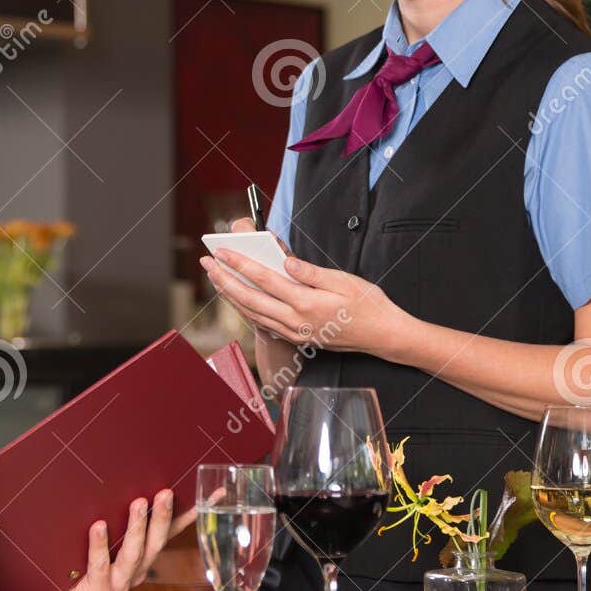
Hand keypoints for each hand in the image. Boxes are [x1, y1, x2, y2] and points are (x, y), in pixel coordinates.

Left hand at [45, 490, 195, 590]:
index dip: (191, 515)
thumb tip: (131, 490)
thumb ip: (126, 527)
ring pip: (133, 554)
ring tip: (139, 504)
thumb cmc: (93, 574)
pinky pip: (99, 566)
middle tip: (166, 493)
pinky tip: (99, 526)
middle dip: (163, 518)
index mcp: (145, 559)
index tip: (210, 495)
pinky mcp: (99, 590)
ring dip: (138, 528)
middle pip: (156, 544)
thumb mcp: (114, 550)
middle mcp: (137, 571)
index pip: (173, 533)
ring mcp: (119, 583)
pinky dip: (99, 545)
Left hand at [200, 242, 406, 356]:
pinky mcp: (298, 339)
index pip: (265, 280)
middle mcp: (297, 322)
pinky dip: (247, 311)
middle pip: (251, 299)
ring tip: (216, 278)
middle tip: (207, 263)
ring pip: (254, 314)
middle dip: (225, 280)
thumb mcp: (344, 281)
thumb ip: (311, 273)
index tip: (222, 251)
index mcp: (307, 303)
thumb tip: (286, 262)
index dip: (240, 264)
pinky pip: (265, 324)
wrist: (383, 335)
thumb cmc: (367, 304)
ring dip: (231, 295)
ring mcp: (296, 333)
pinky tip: (238, 299)